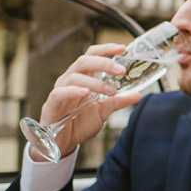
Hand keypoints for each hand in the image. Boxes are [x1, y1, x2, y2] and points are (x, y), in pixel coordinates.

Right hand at [34, 44, 141, 160]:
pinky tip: (86, 93)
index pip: (92, 55)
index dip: (106, 49)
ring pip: (75, 76)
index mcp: (83, 77)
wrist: (64, 142)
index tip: (123, 48)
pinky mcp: (51, 104)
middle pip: (84, 61)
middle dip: (104, 63)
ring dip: (95, 82)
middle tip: (121, 70)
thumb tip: (138, 95)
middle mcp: (70, 80)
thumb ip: (118, 101)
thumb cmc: (80, 122)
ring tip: (111, 90)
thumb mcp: (103, 111)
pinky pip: (60, 92)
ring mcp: (60, 90)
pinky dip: (73, 90)